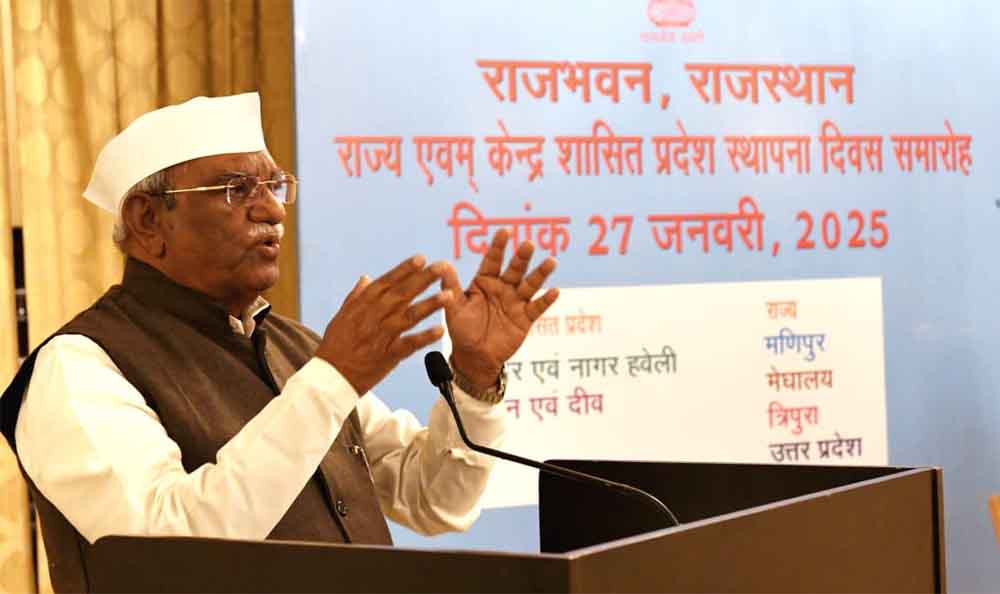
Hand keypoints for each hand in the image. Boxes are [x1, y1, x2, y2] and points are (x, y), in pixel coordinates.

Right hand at [316, 255, 452, 394]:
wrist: (329, 378)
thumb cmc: (335, 346)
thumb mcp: (341, 317)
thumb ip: (356, 296)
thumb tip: (366, 277)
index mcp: (361, 307)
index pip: (385, 283)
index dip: (403, 270)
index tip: (420, 258)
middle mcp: (372, 318)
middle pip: (400, 295)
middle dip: (422, 279)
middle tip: (441, 267)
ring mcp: (380, 337)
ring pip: (408, 317)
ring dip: (429, 305)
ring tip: (448, 295)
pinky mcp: (387, 356)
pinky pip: (408, 345)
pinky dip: (424, 337)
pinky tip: (440, 330)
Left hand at [442, 229, 558, 389]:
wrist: (474, 357)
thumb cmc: (462, 331)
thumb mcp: (454, 308)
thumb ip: (450, 287)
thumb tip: (441, 265)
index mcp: (484, 282)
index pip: (492, 260)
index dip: (499, 246)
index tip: (505, 231)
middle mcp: (503, 288)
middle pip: (514, 269)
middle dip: (521, 257)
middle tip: (528, 244)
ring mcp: (515, 302)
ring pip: (530, 284)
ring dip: (540, 273)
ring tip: (551, 261)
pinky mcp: (525, 318)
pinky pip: (537, 307)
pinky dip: (546, 300)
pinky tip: (554, 291)